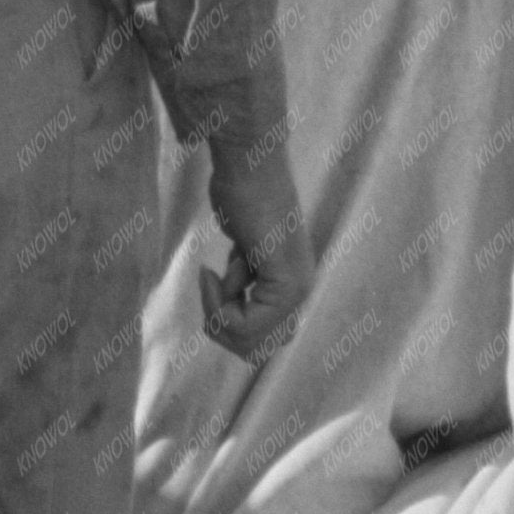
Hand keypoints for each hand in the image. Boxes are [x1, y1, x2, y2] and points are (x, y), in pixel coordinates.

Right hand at [203, 140, 314, 364]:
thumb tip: (235, 313)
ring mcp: (295, 289)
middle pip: (255, 349)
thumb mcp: (244, 253)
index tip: (214, 281)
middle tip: (212, 289)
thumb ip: (248, 282)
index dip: (226, 323)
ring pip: (248, 342)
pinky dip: (217, 303)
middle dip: (222, 327)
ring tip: (216, 279)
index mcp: (295, 286)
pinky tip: (217, 269)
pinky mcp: (283, 282)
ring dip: (218, 316)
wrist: (249, 164)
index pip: (261, 341)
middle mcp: (301, 292)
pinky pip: (242, 324)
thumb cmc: (242, 197)